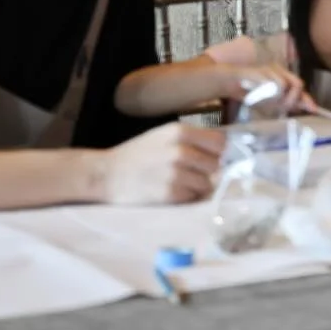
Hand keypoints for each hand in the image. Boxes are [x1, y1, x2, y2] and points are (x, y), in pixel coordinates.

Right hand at [98, 122, 226, 204]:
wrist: (107, 174)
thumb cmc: (138, 154)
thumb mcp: (164, 135)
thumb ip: (192, 139)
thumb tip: (223, 149)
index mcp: (180, 132)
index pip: (220, 142)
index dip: (217, 151)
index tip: (208, 156)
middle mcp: (180, 150)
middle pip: (215, 164)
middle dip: (206, 170)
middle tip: (188, 172)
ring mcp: (175, 173)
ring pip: (206, 183)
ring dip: (197, 186)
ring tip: (177, 182)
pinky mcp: (169, 194)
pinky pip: (193, 197)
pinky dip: (186, 197)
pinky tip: (170, 191)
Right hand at [222, 63, 314, 112]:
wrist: (230, 81)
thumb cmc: (250, 92)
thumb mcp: (270, 102)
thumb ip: (285, 103)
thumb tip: (301, 107)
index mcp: (284, 76)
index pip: (300, 87)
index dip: (307, 99)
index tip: (313, 109)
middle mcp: (280, 70)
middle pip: (298, 84)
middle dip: (292, 100)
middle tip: (281, 107)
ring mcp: (271, 69)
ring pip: (285, 85)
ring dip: (278, 98)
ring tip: (267, 101)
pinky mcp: (261, 70)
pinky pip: (271, 83)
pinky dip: (269, 92)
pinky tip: (260, 95)